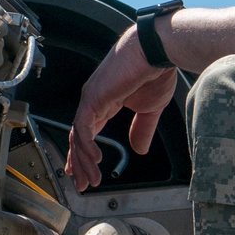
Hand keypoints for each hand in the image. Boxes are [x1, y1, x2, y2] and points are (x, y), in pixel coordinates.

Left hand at [66, 26, 177, 190]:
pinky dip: (86, 145)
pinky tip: (94, 160)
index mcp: (104, 102)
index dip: (82, 153)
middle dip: (78, 162)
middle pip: (77, 136)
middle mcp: (93, 100)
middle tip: (82, 182)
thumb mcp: (150, 109)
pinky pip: (83, 127)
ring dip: (83, 160)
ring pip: (78, 135)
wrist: (156, 52)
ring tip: (90, 178)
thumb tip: (139, 149)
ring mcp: (90, 98)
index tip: (81, 170)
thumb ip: (141, 129)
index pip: (86, 131)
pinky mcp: (93, 98)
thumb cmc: (155, 71)